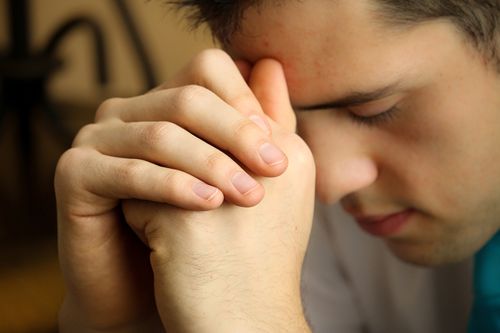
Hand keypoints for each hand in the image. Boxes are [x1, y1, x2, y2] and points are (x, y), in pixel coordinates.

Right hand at [55, 49, 288, 331]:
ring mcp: (98, 139)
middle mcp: (128, 113)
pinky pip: (129, 171)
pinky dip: (173, 186)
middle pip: (187, 99)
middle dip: (237, 133)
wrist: (145, 288)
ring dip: (212, 164)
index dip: (244, 101)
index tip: (276, 142)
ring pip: (161, 135)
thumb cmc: (195, 231)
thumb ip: (250, 125)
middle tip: (274, 167)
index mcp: (163, 105)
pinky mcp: (75, 172)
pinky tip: (208, 205)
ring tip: (250, 195)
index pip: (206, 70)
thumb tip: (270, 66)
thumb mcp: (232, 173)